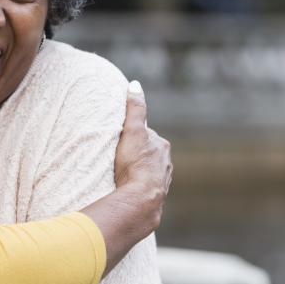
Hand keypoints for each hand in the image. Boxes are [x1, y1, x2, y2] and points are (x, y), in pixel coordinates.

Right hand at [113, 80, 172, 226]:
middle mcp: (166, 163)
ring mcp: (163, 181)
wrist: (141, 199)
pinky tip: (130, 190)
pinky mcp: (157, 196)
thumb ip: (135, 108)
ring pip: (150, 171)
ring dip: (139, 171)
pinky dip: (140, 186)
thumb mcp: (132, 131)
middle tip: (119, 158)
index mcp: (162, 146)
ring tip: (123, 175)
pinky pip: (147, 187)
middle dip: (137, 154)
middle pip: (149, 153)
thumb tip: (135, 84)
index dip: (132, 136)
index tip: (120, 140)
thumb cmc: (135, 163)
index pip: (146, 135)